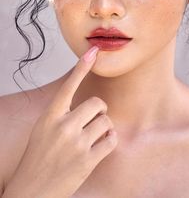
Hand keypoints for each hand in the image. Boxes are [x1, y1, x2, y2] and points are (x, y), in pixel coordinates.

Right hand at [3, 46, 117, 197]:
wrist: (31, 191)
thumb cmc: (37, 158)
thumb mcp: (43, 129)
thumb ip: (61, 115)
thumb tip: (86, 104)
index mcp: (50, 116)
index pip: (69, 85)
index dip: (81, 67)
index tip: (92, 51)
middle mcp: (63, 126)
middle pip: (97, 103)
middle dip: (100, 109)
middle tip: (96, 117)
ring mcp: (76, 143)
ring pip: (106, 121)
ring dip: (105, 127)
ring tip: (96, 134)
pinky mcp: (87, 160)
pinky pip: (111, 140)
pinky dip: (110, 140)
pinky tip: (103, 143)